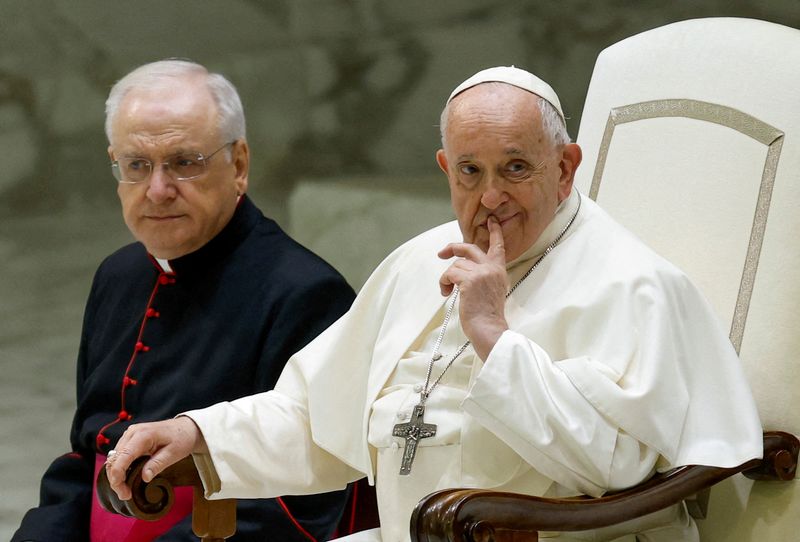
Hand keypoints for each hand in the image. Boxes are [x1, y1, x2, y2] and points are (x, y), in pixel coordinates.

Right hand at [105, 416, 205, 500]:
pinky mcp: (129, 439)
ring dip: (116, 475)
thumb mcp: (173, 453)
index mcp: (143, 435)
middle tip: (126, 495)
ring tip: (126, 490)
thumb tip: (144, 478)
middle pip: (114, 459)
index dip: (118, 474)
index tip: (121, 490)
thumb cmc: (181, 439)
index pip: (123, 456)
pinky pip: (119, 456)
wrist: (184, 428)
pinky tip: (126, 479)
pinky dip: (119, 469)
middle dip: (116, 479)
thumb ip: (158, 464)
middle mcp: (132, 433)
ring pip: (113, 458)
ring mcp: (129, 435)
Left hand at [438, 216, 508, 359]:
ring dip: (447, 278)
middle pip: (469, 248)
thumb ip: (483, 275)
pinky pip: (449, 274)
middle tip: (441, 253)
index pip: (498, 246)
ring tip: (448, 291)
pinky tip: (446, 293)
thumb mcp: (492, 290)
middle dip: (453, 248)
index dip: (494, 232)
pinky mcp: (468, 280)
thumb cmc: (487, 315)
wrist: (488, 328)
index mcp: (499, 270)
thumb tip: (463, 269)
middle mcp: (491, 268)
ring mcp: (480, 272)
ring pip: (455, 265)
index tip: (491, 220)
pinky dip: (443, 283)